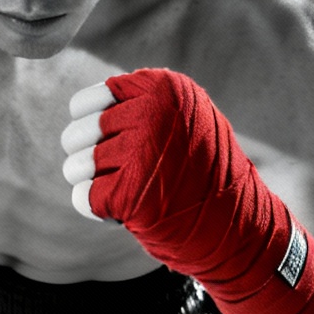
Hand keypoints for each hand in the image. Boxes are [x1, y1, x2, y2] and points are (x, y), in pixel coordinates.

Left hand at [56, 69, 313, 313]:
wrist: (239, 225)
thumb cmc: (206, 171)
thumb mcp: (188, 117)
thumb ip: (143, 102)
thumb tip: (83, 108)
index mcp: (164, 88)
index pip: (87, 102)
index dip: (90, 126)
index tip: (111, 142)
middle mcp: (151, 114)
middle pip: (77, 134)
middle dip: (87, 156)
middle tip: (117, 173)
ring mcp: (140, 154)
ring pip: (74, 165)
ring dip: (91, 184)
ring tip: (123, 190)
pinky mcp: (130, 194)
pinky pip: (82, 197)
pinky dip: (94, 208)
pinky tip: (122, 210)